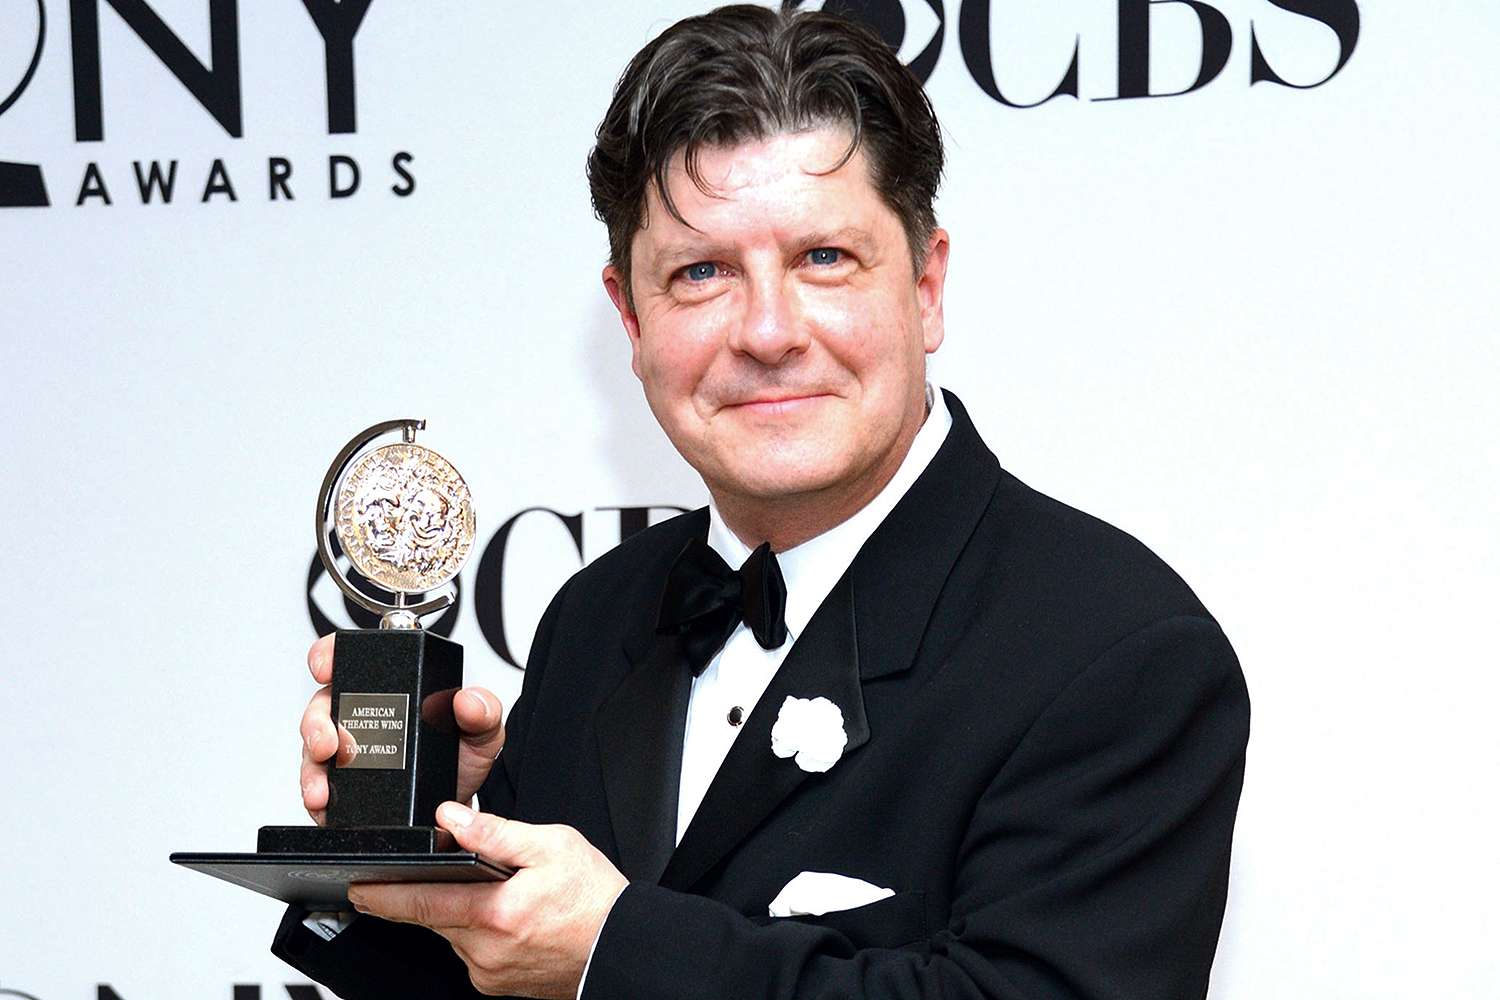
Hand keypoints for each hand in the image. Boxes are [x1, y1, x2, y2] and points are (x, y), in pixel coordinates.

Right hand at [298, 632, 505, 823]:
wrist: (457, 805)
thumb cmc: (462, 758)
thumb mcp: (482, 729)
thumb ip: (483, 709)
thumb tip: (468, 699)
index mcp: (389, 688)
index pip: (350, 660)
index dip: (329, 656)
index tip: (325, 668)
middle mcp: (361, 715)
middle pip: (321, 706)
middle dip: (316, 722)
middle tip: (330, 742)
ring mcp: (346, 752)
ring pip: (312, 750)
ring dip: (311, 767)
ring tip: (322, 786)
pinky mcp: (340, 788)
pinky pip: (318, 789)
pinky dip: (316, 797)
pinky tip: (324, 804)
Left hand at [348, 803, 628, 998]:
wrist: (621, 947)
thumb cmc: (595, 898)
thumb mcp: (551, 846)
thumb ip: (495, 832)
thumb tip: (450, 816)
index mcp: (494, 914)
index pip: (421, 903)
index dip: (384, 895)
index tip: (358, 887)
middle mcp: (485, 951)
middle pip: (434, 918)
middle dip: (424, 895)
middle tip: (430, 875)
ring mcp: (489, 973)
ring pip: (452, 934)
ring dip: (456, 911)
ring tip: (490, 890)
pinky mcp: (496, 984)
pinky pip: (470, 952)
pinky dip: (475, 930)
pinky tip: (502, 916)